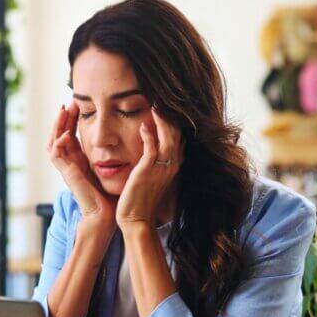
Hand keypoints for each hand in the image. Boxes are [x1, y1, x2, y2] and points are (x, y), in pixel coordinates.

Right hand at [48, 101, 115, 230]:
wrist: (108, 214)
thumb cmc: (113, 193)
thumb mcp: (114, 166)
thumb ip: (116, 151)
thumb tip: (129, 133)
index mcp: (80, 160)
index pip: (71, 133)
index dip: (73, 119)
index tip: (79, 103)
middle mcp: (71, 163)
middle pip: (59, 134)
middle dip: (63, 118)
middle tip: (69, 102)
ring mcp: (67, 169)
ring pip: (53, 142)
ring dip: (57, 126)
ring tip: (64, 111)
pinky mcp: (67, 175)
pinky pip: (55, 155)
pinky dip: (58, 143)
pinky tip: (67, 133)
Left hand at [117, 108, 181, 230]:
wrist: (136, 219)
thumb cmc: (141, 199)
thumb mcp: (152, 175)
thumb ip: (155, 159)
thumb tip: (152, 142)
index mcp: (173, 164)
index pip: (179, 136)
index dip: (174, 121)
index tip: (167, 105)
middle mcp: (172, 164)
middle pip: (177, 133)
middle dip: (170, 115)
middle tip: (163, 97)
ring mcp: (161, 168)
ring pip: (168, 138)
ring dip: (162, 120)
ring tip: (156, 104)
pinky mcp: (148, 172)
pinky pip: (152, 149)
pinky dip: (149, 136)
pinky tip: (143, 125)